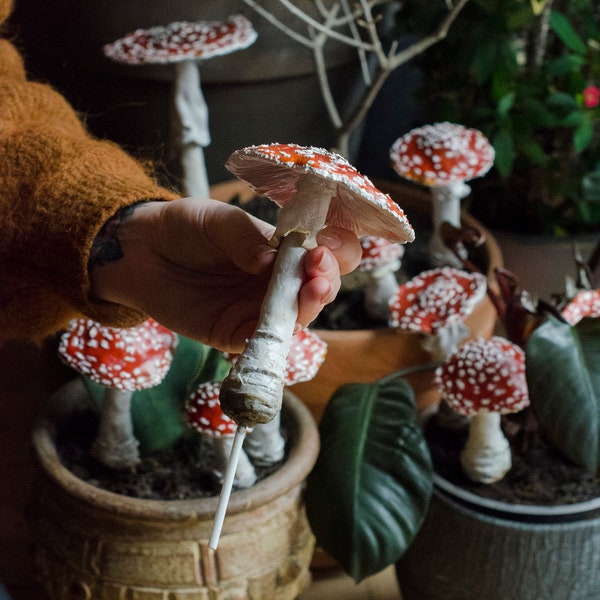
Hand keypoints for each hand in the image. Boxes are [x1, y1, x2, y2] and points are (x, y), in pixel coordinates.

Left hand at [90, 198, 360, 351]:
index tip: (325, 245)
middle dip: (327, 279)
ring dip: (310, 306)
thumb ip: (245, 237)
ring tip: (313, 289)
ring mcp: (258, 310)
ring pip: (297, 317)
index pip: (325, 253)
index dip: (335, 251)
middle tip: (318, 270)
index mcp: (283, 251)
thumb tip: (271, 259)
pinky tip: (281, 325)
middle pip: (319, 288)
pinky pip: (262, 342)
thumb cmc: (184, 228)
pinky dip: (275, 338)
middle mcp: (278, 282)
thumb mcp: (217, 220)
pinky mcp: (235, 334)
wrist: (140, 254)